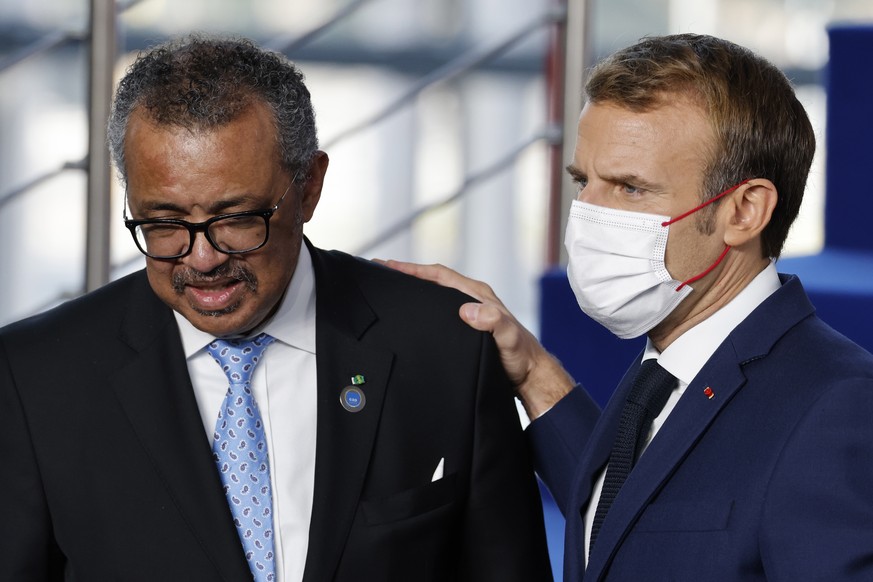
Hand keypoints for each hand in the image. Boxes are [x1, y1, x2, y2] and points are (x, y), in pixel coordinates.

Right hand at [375, 260, 575, 418]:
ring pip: (436, 294)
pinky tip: (414, 314)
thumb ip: (493, 321)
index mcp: (478, 295)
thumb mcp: (508, 337)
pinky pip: (440, 310)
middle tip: (382, 272)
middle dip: (409, 274)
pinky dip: (424, 307)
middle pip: (435, 280)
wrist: (530, 375)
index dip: (414, 270)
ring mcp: (471, 312)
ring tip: (392, 290)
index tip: (391, 266)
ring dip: (415, 290)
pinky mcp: (468, 326)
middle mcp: (473, 299)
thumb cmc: (521, 357)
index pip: (440, 276)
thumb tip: (468, 311)